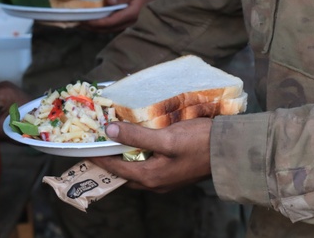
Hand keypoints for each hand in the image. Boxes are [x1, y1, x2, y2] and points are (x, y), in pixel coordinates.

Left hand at [82, 0, 158, 32]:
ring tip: (80, 22)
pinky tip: (92, 20)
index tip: (82, 19)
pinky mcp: (127, 24)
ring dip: (93, 27)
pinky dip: (100, 25)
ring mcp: (128, 25)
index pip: (109, 21)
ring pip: (107, 29)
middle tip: (75, 21)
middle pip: (106, 28)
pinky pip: (111, 27)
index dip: (94, 22)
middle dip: (90, 26)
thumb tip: (108, 1)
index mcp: (132, 14)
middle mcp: (129, 23)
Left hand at [91, 118, 212, 192]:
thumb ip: (137, 135)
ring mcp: (166, 180)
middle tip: (96, 147)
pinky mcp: (174, 173)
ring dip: (123, 160)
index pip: (115, 168)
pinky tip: (138, 145)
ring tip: (113, 145)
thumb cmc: (199, 142)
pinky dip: (137, 157)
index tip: (83, 149)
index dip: (98, 157)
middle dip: (108, 162)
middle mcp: (156, 183)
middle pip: (124, 174)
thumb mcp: (166, 137)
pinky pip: (148, 168)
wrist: (230, 151)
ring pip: (136, 171)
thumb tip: (109, 132)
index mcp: (151, 176)